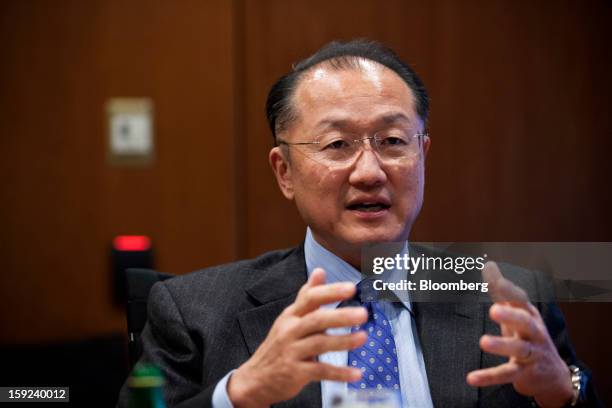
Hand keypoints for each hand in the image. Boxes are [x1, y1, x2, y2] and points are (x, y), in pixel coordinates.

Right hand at [227, 268, 367, 407]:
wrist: (255, 379)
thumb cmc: (278, 345)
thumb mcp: (289, 318)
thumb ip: (307, 296)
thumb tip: (320, 271)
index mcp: (291, 315)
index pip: (310, 298)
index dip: (331, 292)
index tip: (351, 288)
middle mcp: (290, 331)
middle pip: (316, 320)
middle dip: (340, 316)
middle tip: (363, 313)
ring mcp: (292, 352)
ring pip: (319, 344)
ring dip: (343, 341)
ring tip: (364, 337)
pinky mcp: (295, 373)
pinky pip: (320, 371)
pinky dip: (339, 373)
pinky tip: (357, 373)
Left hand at [467, 262, 572, 407]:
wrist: (553, 376)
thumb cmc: (529, 337)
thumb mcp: (517, 313)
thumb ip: (501, 291)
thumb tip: (489, 265)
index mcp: (529, 315)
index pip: (521, 300)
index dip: (509, 291)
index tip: (496, 281)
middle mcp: (534, 333)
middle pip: (525, 322)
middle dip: (511, 316)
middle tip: (494, 310)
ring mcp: (531, 354)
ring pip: (518, 349)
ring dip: (501, 345)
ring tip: (483, 342)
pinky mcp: (524, 373)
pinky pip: (506, 374)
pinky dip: (489, 376)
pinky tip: (472, 378)